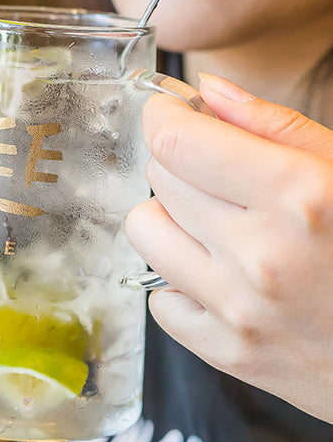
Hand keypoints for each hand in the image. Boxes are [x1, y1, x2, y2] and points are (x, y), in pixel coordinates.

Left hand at [126, 73, 332, 422]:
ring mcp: (238, 309)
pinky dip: (180, 281)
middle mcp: (260, 254)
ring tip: (213, 227)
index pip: (175, 140)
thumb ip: (273, 124)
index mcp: (298, 195)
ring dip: (168, 219)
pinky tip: (221, 278)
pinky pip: (158, 298)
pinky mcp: (225, 351)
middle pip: (158, 179)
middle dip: (178, 163)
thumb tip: (206, 90)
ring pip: (143, 231)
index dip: (163, 116)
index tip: (168, 111)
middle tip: (217, 176)